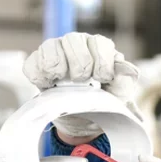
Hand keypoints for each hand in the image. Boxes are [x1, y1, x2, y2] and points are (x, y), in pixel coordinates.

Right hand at [23, 33, 141, 141]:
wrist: (82, 122)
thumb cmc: (102, 104)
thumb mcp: (119, 97)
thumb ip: (125, 81)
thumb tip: (127, 68)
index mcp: (99, 47)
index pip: (100, 42)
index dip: (102, 64)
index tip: (102, 80)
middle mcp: (77, 43)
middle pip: (74, 39)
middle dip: (81, 67)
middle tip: (83, 82)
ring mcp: (55, 51)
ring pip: (51, 46)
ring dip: (60, 69)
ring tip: (65, 83)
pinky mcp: (37, 65)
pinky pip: (33, 64)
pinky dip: (41, 77)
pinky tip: (50, 85)